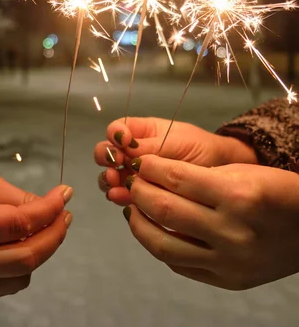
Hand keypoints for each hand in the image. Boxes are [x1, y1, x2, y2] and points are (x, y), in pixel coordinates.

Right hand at [0, 171, 72, 297]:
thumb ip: (22, 200)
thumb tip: (58, 206)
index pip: (17, 225)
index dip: (48, 210)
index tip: (65, 195)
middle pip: (24, 258)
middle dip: (54, 236)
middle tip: (65, 216)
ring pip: (21, 276)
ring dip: (42, 252)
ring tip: (46, 228)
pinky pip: (10, 285)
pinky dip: (25, 267)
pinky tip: (24, 245)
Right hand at [94, 117, 256, 204]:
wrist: (221, 171)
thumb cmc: (201, 149)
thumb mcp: (177, 142)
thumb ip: (150, 146)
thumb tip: (124, 147)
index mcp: (142, 131)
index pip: (117, 128)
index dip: (115, 134)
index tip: (123, 142)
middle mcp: (134, 152)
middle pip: (107, 151)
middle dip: (106, 157)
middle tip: (114, 164)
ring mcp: (135, 173)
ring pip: (111, 174)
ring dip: (109, 178)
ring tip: (115, 182)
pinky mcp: (140, 193)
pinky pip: (123, 193)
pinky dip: (118, 195)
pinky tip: (120, 197)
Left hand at [124, 155, 298, 289]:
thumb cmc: (276, 192)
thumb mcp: (244, 172)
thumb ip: (200, 177)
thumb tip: (153, 177)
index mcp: (238, 195)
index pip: (177, 178)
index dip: (150, 168)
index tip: (140, 163)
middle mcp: (232, 231)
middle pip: (165, 210)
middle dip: (139, 191)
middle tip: (132, 182)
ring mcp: (228, 262)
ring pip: (163, 245)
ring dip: (138, 223)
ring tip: (133, 208)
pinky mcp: (226, 281)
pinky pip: (179, 265)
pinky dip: (159, 246)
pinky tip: (153, 231)